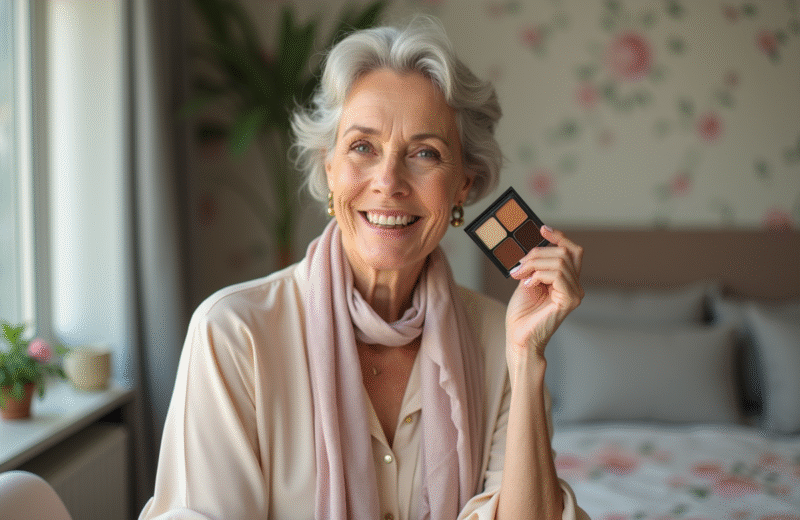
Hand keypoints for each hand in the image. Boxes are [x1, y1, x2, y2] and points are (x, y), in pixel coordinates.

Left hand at [506, 226, 583, 359]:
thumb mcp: (527, 280)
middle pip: (564, 252)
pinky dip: (538, 275)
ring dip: (534, 264)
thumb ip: (535, 264)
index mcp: (566, 280)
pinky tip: (528, 284)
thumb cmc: (522, 313)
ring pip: (559, 261)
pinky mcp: (570, 300)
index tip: (542, 228)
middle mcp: (575, 286)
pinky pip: (557, 275)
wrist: (518, 336)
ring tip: (520, 276)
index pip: (571, 251)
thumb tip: (534, 245)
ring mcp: (575, 294)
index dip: (559, 237)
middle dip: (537, 254)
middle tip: (518, 266)